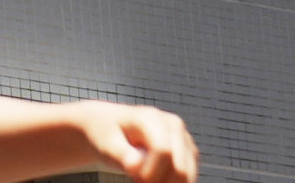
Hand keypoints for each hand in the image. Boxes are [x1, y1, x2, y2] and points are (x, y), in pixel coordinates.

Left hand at [70, 103, 196, 182]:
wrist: (109, 127)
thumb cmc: (106, 135)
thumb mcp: (105, 144)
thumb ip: (120, 155)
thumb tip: (134, 166)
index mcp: (151, 118)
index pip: (163, 151)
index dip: (152, 173)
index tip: (135, 181)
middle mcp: (173, 124)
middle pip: (179, 166)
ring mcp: (183, 137)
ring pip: (187, 174)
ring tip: (142, 181)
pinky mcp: (188, 151)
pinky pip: (188, 176)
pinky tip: (154, 181)